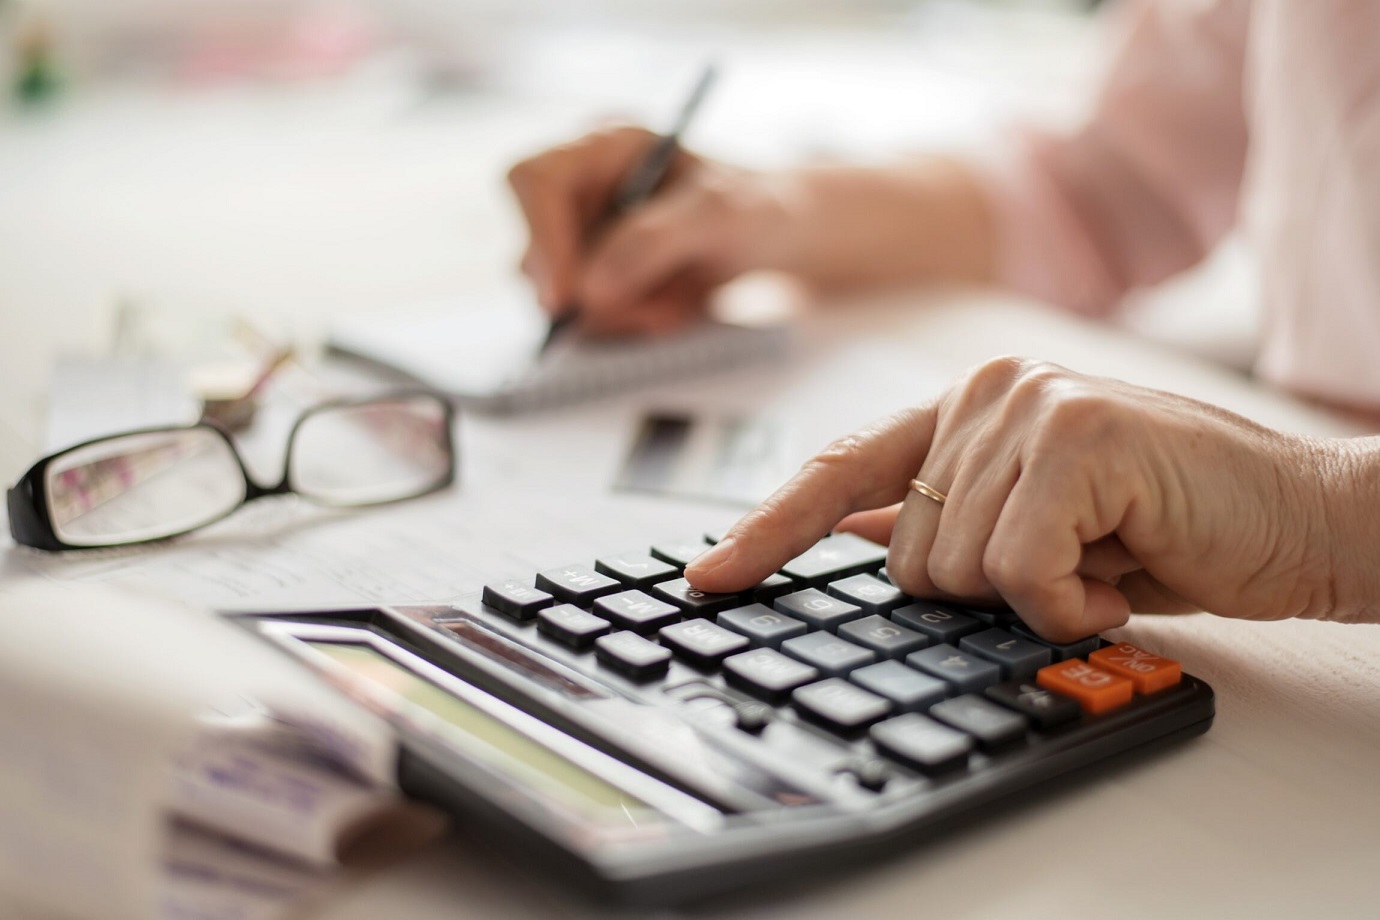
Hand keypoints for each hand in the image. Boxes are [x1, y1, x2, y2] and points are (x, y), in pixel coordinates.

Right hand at [506, 126, 787, 334]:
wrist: (776, 238)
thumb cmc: (755, 207)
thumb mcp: (724, 213)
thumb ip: (657, 239)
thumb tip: (591, 288)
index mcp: (603, 146)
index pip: (533, 181)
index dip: (540, 237)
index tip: (566, 298)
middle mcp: (579, 190)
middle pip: (534, 253)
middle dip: (592, 296)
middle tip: (654, 313)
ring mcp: (580, 240)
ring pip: (557, 299)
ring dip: (619, 317)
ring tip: (679, 304)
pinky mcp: (591, 283)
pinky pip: (585, 324)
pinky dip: (628, 329)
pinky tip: (671, 310)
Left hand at [686, 357, 1375, 640]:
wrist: (1297, 518)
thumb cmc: (1170, 527)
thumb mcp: (1039, 526)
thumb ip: (946, 520)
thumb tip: (852, 538)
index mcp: (966, 408)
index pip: (841, 471)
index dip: (770, 531)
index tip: (709, 578)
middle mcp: (985, 391)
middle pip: (903, 552)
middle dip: (982, 595)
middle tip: (1071, 569)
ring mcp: (1027, 402)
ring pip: (956, 568)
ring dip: (1037, 599)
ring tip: (1106, 561)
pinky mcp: (1074, 433)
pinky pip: (1018, 570)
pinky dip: (1072, 603)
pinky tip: (1124, 569)